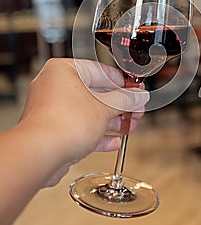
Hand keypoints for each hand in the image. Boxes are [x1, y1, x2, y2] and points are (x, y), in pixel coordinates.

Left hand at [19, 58, 148, 185]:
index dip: (122, 82)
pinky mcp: (53, 130)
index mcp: (64, 70)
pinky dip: (97, 134)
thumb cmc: (64, 123)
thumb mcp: (104, 108)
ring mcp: (52, 109)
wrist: (40, 154)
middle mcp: (54, 86)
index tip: (136, 89)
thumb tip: (137, 97)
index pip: (100, 71)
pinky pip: (79, 128)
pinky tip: (114, 141)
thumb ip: (124, 101)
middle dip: (119, 105)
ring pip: (88, 112)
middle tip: (136, 109)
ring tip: (129, 126)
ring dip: (111, 121)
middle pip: (95, 93)